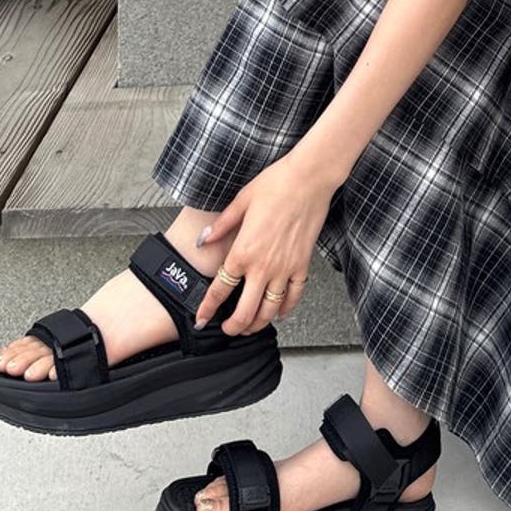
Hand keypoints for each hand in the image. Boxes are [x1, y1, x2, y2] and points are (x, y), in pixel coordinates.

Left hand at [192, 151, 340, 335]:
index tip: (201, 319)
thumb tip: (203, 240)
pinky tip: (279, 312)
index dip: (208, 309)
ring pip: (270, 309)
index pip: (220, 290)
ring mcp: (285, 268)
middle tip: (227, 330)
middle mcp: (263, 266)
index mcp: (242, 251)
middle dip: (233, 326)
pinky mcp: (302, 265)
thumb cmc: (275, 185)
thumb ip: (221, 226)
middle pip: (245, 311)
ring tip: (250, 327)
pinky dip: (286, 308)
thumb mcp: (240, 202)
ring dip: (258, 323)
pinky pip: (294, 295)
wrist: (309, 180)